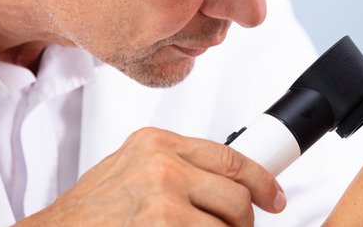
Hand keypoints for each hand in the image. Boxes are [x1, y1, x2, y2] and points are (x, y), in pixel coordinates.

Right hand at [18, 127, 285, 226]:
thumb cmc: (89, 212)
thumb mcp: (132, 168)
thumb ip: (177, 167)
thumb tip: (227, 182)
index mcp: (157, 143)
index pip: (232, 158)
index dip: (262, 181)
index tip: (274, 197)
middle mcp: (162, 165)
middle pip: (236, 196)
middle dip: (243, 222)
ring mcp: (162, 199)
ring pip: (227, 226)